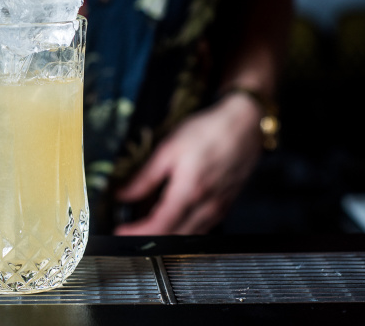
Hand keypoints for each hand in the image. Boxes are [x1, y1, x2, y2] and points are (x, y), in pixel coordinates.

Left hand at [114, 93, 263, 234]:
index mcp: (189, 192)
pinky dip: (184, 228)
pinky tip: (174, 216)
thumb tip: (123, 194)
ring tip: (147, 222)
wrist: (244, 126)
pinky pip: (202, 228)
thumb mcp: (168, 149)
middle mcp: (206, 207)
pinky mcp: (225, 206)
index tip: (120, 232)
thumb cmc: (208, 132)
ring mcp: (218, 209)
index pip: (159, 225)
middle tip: (129, 229)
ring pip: (189, 236)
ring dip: (166, 235)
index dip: (137, 233)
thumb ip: (145, 177)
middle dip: (149, 237)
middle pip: (174, 237)